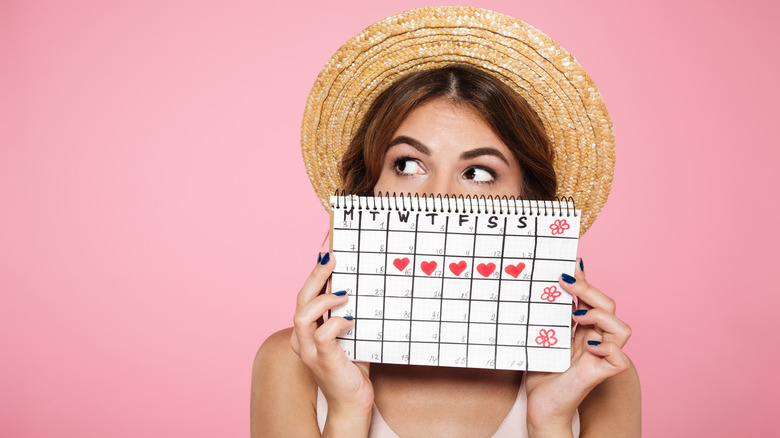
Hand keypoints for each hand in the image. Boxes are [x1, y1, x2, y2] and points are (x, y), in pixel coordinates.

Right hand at [289, 252, 373, 427]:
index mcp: (306, 332)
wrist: (353, 404)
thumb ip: (351, 316)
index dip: (313, 275)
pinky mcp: (324, 361)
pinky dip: (336, 323)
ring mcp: (310, 352)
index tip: (326, 255)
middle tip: (330, 258)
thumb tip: (364, 288)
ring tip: (344, 293)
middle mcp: (303, 340)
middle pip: (300, 301)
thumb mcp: (352, 337)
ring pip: (302, 316)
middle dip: (314, 276)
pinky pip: (322, 335)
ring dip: (322, 300)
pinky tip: (350, 320)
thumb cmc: (353, 369)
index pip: (304, 297)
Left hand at [525, 258, 631, 435]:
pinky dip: (608, 348)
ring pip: (622, 329)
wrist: (539, 405)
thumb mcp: (541, 335)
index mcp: (583, 329)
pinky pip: (620, 359)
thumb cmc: (540, 372)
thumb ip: (548, 314)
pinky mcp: (600, 375)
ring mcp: (600, 357)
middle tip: (564, 280)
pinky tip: (588, 345)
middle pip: (608, 306)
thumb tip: (547, 284)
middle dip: (589, 289)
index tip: (570, 263)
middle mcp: (595, 340)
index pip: (592, 298)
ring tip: (576, 315)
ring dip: (601, 315)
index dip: (584, 280)